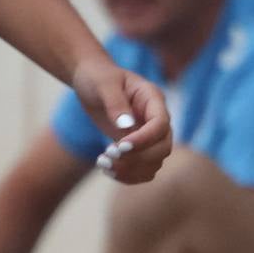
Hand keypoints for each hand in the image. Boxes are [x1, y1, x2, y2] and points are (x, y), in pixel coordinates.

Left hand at [69, 53, 171, 183]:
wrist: (91, 81)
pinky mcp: (139, 148)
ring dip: (131, 170)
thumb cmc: (97, 77)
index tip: (120, 146)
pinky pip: (144, 169)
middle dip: (138, 158)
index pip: (160, 125)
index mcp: (153, 98)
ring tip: (103, 164)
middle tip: (108, 157)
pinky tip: (108, 171)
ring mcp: (149, 135)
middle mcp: (155, 118)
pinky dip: (129, 176)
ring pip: (155, 162)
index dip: (144, 139)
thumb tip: (127, 126)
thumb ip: (115, 102)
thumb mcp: (103, 84)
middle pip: (162, 147)